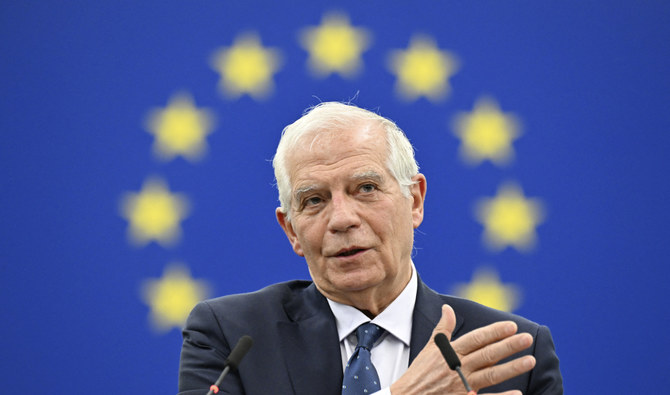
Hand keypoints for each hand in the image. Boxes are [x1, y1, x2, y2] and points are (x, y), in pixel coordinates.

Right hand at [390, 305, 535, 394]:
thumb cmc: (419, 372)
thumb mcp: (430, 348)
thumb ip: (443, 329)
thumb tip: (447, 308)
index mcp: (450, 352)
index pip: (476, 339)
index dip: (494, 332)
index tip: (511, 326)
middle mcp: (458, 367)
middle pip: (488, 354)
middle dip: (509, 346)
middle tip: (527, 338)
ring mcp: (462, 386)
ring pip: (491, 375)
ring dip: (512, 368)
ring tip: (530, 360)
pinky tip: (517, 393)